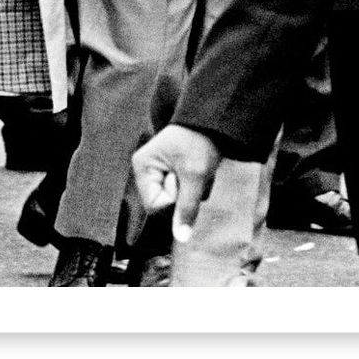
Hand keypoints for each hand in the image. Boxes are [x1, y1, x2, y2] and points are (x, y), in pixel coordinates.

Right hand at [132, 124, 222, 243]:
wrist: (215, 119)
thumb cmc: (200, 140)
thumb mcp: (195, 174)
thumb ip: (187, 207)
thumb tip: (181, 238)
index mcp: (143, 166)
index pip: (154, 206)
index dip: (173, 200)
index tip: (184, 180)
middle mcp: (147, 170)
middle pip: (166, 204)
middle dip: (186, 192)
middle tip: (194, 170)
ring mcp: (161, 171)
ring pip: (179, 199)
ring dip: (195, 188)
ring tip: (200, 165)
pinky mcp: (175, 172)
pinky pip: (186, 192)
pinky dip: (199, 183)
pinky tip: (203, 167)